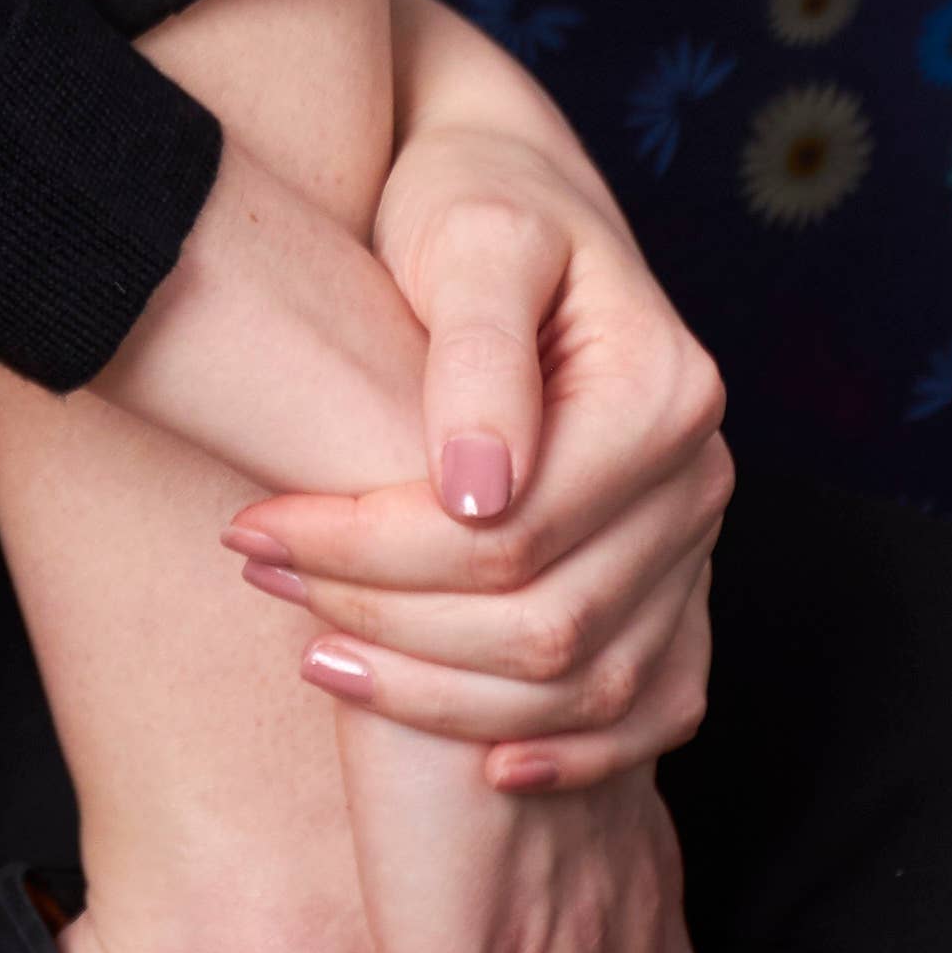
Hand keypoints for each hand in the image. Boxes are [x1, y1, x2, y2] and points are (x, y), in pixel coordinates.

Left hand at [222, 107, 731, 785]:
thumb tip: (478, 495)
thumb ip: (477, 354)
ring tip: (314, 651)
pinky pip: (650, 709)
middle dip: (387, 622)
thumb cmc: (474, 199)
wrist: (509, 194)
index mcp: (663, 396)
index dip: (371, 552)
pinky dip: (567, 749)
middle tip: (258, 573)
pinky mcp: (675, 587)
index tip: (254, 529)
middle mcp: (697, 481)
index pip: (511, 535)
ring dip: (445, 695)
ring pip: (591, 686)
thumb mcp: (471, 239)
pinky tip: (471, 758)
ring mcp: (694, 544)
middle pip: (548, 625)